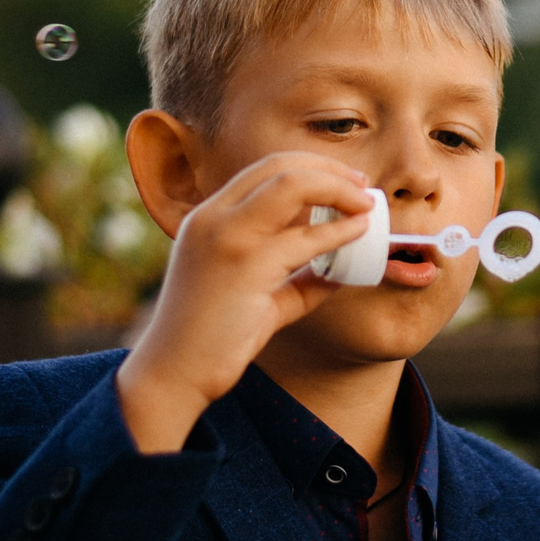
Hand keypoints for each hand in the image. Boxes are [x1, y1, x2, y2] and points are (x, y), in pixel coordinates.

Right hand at [115, 152, 373, 452]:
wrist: (173, 373)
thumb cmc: (210, 339)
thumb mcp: (254, 297)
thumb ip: (294, 280)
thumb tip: (339, 272)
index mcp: (208, 218)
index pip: (263, 170)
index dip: (310, 167)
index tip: (344, 182)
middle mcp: (213, 217)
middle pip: (279, 167)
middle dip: (329, 170)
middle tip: (362, 187)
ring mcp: (226, 237)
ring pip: (292, 186)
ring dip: (338, 189)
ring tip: (366, 205)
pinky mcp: (245, 265)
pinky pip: (304, 238)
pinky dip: (338, 231)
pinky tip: (357, 233)